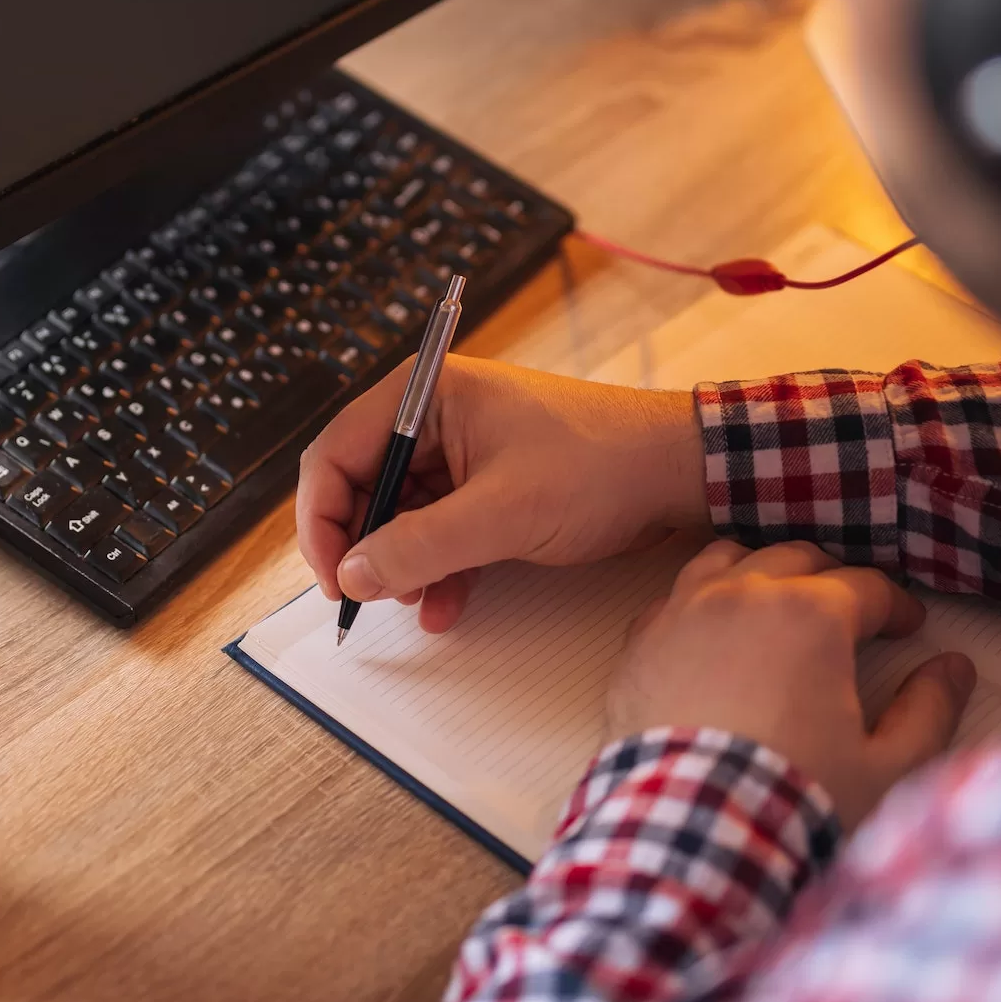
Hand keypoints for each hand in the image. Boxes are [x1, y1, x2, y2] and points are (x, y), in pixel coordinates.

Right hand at [296, 356, 706, 632]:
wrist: (678, 471)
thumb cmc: (600, 466)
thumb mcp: (502, 514)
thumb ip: (420, 546)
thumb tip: (354, 576)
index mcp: (427, 395)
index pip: (338, 453)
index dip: (323, 519)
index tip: (335, 578)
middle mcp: (436, 417)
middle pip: (363, 485)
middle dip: (365, 547)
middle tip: (370, 599)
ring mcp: (462, 451)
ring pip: (401, 514)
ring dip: (401, 564)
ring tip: (418, 602)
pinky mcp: (487, 485)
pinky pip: (439, 528)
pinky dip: (436, 567)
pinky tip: (443, 606)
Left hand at [607, 539, 977, 830]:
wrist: (688, 834)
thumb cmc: (790, 801)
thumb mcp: (885, 768)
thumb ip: (928, 711)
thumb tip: (949, 669)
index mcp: (811, 615)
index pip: (867, 586)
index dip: (896, 606)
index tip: (908, 628)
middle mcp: (743, 594)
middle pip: (797, 559)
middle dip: (832, 580)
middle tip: (851, 614)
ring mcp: (682, 612)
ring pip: (729, 560)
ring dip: (762, 572)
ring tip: (779, 602)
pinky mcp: (638, 643)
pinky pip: (674, 596)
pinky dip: (702, 600)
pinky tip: (712, 629)